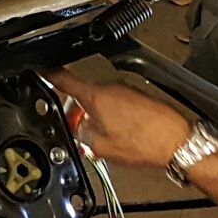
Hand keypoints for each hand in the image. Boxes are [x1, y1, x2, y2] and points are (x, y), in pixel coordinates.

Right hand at [47, 71, 190, 170]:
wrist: (176, 142)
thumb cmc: (144, 143)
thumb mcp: (100, 147)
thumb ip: (82, 134)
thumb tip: (79, 130)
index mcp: (96, 97)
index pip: (64, 80)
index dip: (49, 75)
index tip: (41, 70)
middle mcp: (110, 89)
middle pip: (83, 96)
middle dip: (77, 112)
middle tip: (79, 131)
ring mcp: (125, 91)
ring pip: (100, 102)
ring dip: (96, 116)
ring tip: (105, 138)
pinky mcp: (138, 98)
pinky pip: (116, 105)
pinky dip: (113, 117)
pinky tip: (121, 135)